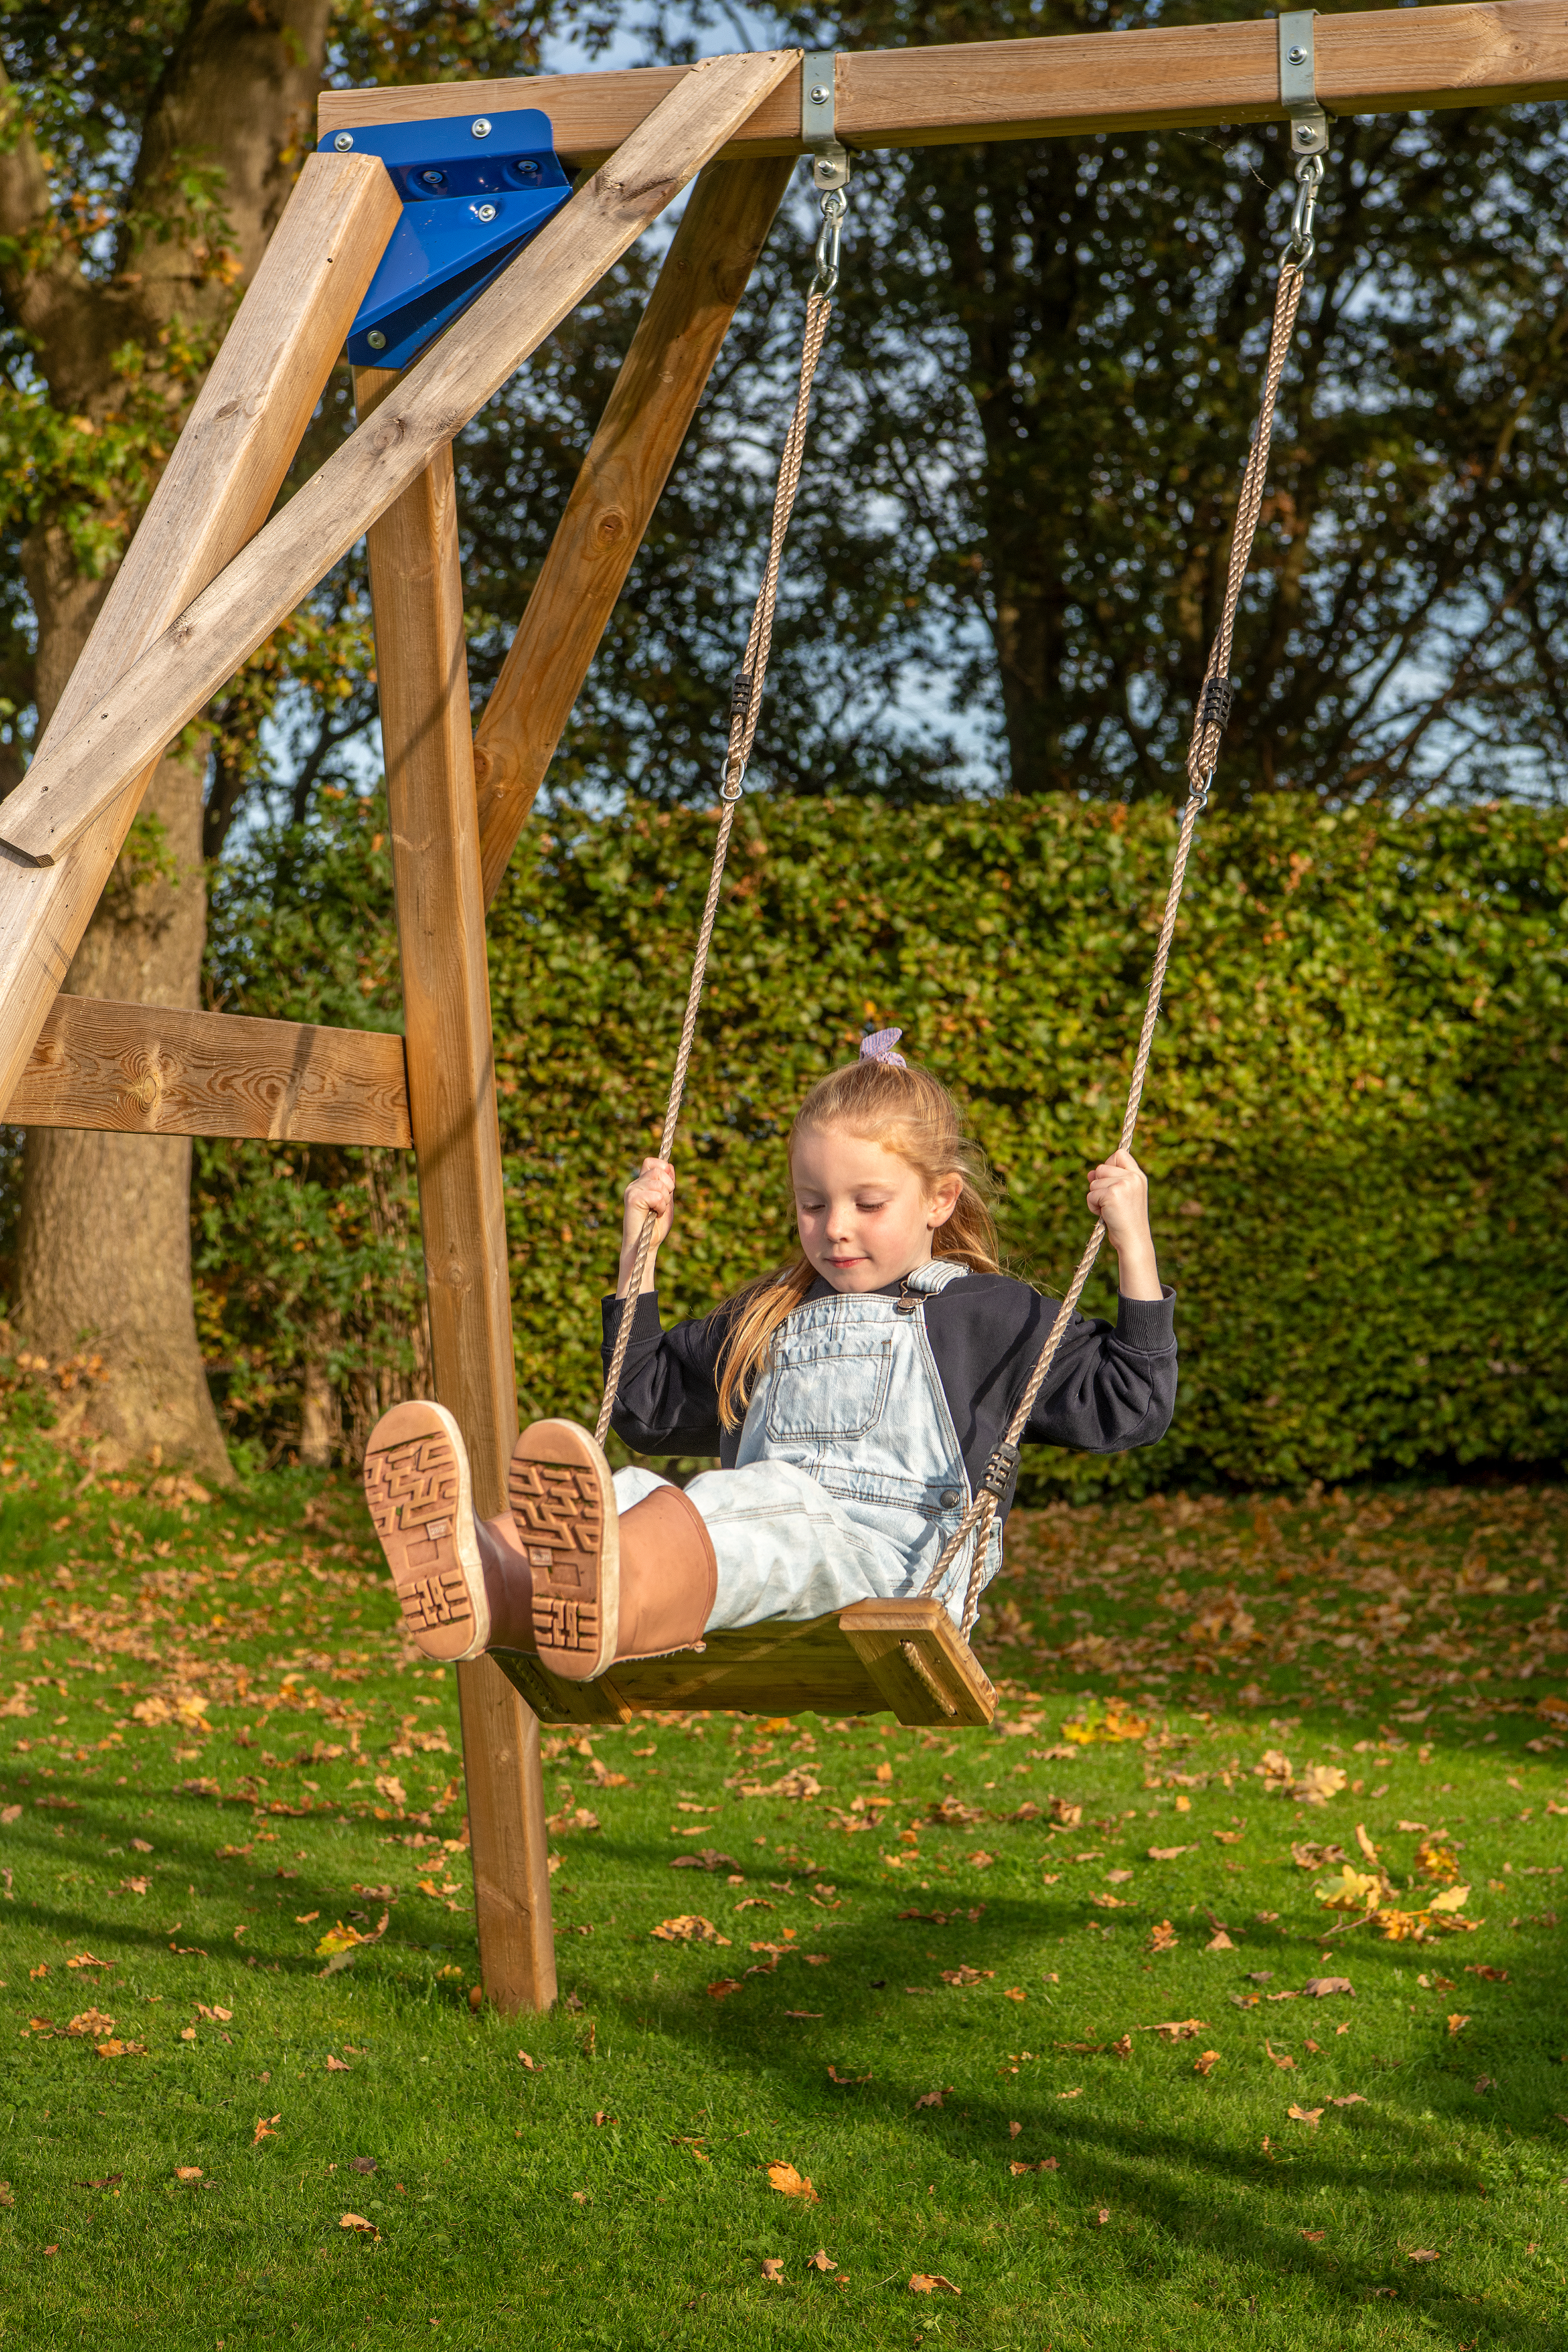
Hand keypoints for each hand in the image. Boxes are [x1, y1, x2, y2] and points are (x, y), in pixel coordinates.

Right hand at [617, 1157, 674, 1295]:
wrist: (645, 1246)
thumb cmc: (655, 1227)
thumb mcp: (666, 1201)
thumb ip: (668, 1185)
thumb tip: (669, 1166)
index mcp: (641, 1183)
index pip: (652, 1162)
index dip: (664, 1169)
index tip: (668, 1188)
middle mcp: (634, 1184)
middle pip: (659, 1170)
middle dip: (669, 1188)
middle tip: (662, 1205)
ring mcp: (632, 1191)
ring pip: (659, 1183)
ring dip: (664, 1200)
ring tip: (657, 1211)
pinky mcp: (632, 1199)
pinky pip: (656, 1195)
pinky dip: (660, 1207)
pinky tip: (654, 1215)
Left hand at [1086, 1148, 1160, 1299]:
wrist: (1133, 1241)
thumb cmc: (1126, 1221)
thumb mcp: (1122, 1196)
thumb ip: (1108, 1181)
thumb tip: (1090, 1173)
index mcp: (1138, 1176)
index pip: (1120, 1154)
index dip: (1109, 1163)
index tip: (1108, 1180)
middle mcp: (1133, 1177)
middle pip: (1101, 1168)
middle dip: (1099, 1185)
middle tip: (1110, 1202)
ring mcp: (1123, 1184)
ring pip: (1094, 1182)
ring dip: (1095, 1198)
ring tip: (1109, 1210)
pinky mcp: (1112, 1194)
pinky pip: (1090, 1195)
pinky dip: (1093, 1206)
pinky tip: (1104, 1215)